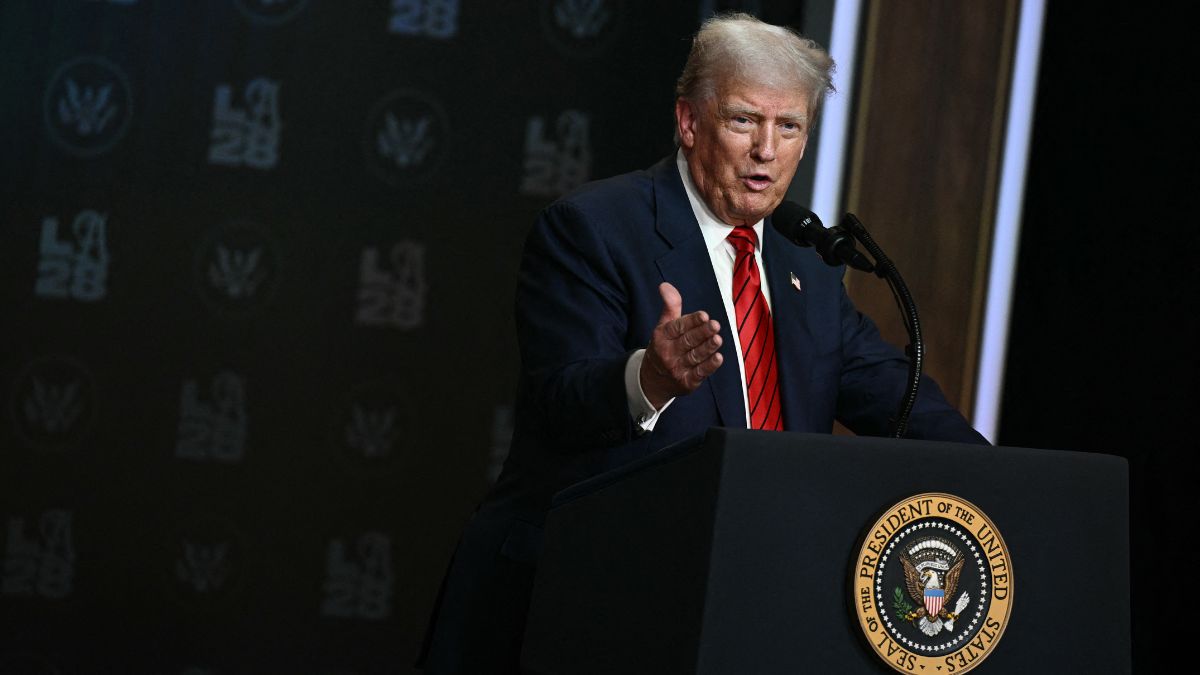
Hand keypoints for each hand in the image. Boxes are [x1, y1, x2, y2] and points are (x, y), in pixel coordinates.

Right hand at [640, 282, 723, 408]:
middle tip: (715, 325)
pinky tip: (718, 358)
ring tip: (718, 339)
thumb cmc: (663, 347)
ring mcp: (677, 369)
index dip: (691, 321)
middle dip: (702, 333)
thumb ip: (670, 306)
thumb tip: (665, 285)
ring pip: (695, 356)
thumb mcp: (663, 326)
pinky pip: (699, 373)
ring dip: (707, 348)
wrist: (652, 381)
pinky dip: (709, 366)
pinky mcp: (687, 382)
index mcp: (662, 337)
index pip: (677, 327)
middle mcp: (668, 353)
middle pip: (687, 341)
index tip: (703, 315)